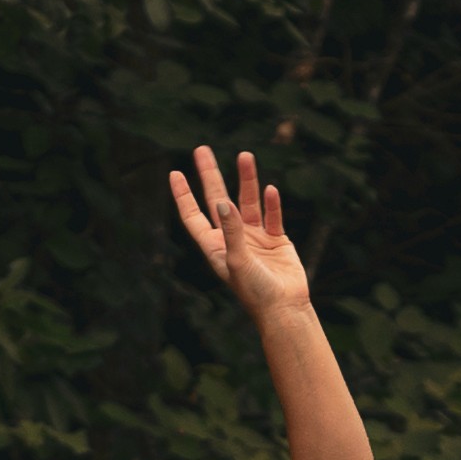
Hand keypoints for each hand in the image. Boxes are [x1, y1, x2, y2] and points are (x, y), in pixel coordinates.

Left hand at [168, 138, 310, 313]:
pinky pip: (272, 216)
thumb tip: (222, 202)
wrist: (285, 309)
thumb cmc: (255, 292)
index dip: (183, 196)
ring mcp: (255, 238)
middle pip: (217, 200)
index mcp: (215, 246)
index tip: (175, 173)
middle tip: (202, 150)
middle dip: (210, 175)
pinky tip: (270, 189)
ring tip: (245, 156)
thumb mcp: (237, 260)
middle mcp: (232, 239)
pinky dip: (272, 203)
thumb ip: (231, 230)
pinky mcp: (277, 240)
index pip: (194, 216)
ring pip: (248, 202)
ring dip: (247, 180)